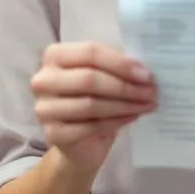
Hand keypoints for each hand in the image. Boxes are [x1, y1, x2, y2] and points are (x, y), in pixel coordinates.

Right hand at [31, 42, 156, 172]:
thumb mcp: (103, 75)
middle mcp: (43, 80)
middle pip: (89, 78)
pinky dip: (116, 121)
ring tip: (147, 105)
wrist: (80, 141)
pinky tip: (132, 117)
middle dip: (125, 86)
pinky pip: (91, 126)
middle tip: (151, 91)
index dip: (120, 63)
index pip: (90, 52)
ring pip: (91, 104)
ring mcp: (44, 108)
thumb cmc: (93, 99)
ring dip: (125, 105)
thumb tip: (144, 67)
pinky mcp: (53, 134)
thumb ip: (116, 65)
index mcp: (54, 55)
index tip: (146, 73)